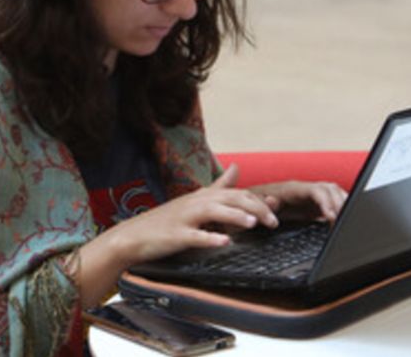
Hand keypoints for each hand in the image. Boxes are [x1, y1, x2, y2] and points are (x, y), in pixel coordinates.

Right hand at [101, 164, 278, 264]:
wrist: (133, 236)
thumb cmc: (166, 220)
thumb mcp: (194, 199)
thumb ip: (218, 186)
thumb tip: (236, 168)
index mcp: (202, 196)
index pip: (235, 193)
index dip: (257, 198)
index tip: (277, 205)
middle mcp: (195, 203)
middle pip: (229, 199)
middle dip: (254, 208)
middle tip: (274, 221)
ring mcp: (185, 219)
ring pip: (213, 213)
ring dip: (234, 217)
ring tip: (253, 223)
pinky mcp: (176, 235)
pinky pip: (194, 236)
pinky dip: (210, 238)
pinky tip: (224, 243)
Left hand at [249, 180, 348, 222]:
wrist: (253, 203)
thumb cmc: (255, 204)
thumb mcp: (256, 205)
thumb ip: (265, 204)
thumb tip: (272, 201)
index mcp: (292, 189)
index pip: (316, 191)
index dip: (326, 202)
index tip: (331, 216)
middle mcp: (304, 189)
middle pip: (329, 190)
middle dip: (340, 203)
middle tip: (344, 222)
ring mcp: (310, 196)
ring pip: (333, 193)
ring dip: (343, 203)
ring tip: (348, 220)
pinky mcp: (313, 205)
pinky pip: (332, 201)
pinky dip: (341, 207)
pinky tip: (345, 219)